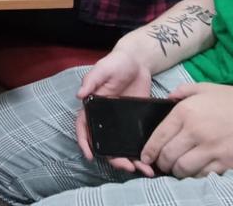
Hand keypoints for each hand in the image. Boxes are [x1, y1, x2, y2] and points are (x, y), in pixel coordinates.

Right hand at [75, 50, 154, 175]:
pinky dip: (143, 154)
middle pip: (105, 143)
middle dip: (114, 158)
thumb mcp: (103, 69)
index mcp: (93, 107)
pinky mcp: (136, 124)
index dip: (84, 142)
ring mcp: (121, 123)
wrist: (138, 62)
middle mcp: (105, 119)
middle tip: (127, 167)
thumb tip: (80, 95)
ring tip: (144, 171)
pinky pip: (137, 142)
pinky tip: (153, 163)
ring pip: (122, 147)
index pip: (84, 127)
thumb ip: (91, 80)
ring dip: (131, 161)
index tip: (90, 156)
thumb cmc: (116, 62)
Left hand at [141, 83, 232, 177]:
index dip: (149, 151)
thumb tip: (167, 98)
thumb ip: (182, 92)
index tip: (145, 158)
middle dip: (161, 163)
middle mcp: (195, 132)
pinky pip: (202, 175)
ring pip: (183, 169)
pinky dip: (195, 176)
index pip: (159, 137)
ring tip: (178, 169)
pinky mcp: (226, 163)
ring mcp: (211, 149)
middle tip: (162, 165)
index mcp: (185, 112)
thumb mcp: (204, 88)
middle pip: (168, 156)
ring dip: (177, 172)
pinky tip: (196, 171)